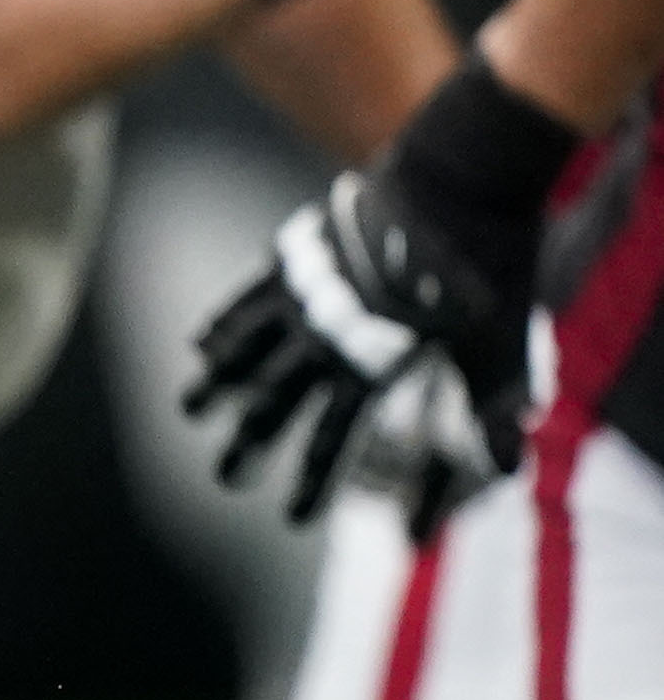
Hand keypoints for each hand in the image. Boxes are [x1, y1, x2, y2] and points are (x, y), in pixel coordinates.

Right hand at [187, 162, 530, 522]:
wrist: (462, 178)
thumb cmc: (490, 268)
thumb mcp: (497, 346)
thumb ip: (492, 407)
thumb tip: (508, 470)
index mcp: (374, 363)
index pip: (332, 438)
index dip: (312, 483)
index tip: (294, 521)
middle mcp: (326, 338)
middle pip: (271, 406)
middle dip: (246, 449)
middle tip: (227, 480)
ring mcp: (303, 296)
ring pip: (242, 354)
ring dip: (213, 390)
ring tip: (190, 414)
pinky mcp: (294, 258)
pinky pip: (243, 301)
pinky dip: (220, 328)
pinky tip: (200, 347)